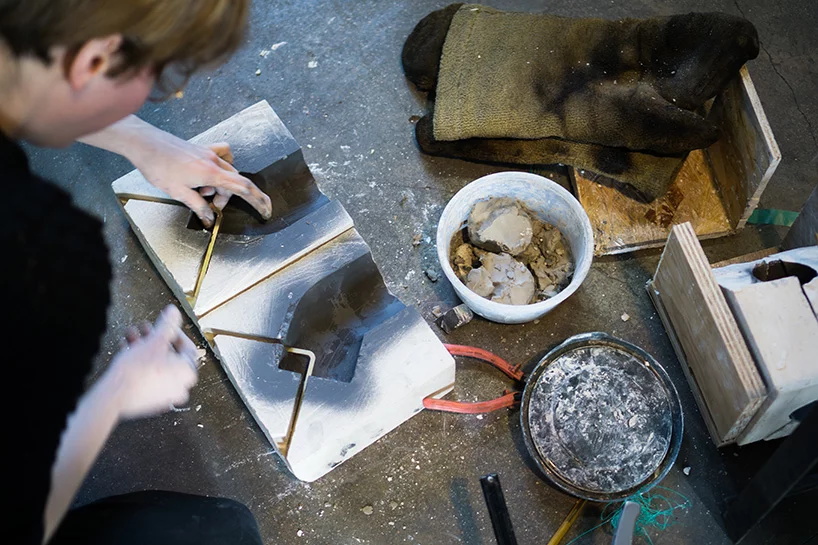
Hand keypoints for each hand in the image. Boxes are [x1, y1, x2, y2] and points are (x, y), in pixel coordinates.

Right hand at [103, 305, 198, 419]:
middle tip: (145, 329)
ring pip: (156, 365)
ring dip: (144, 348)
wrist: (115, 395)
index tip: (165, 326)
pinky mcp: (149, 400)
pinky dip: (140, 363)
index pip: (188, 348)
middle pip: (169, 355)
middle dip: (155, 339)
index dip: (175, 333)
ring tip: (132, 336)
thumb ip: (167, 324)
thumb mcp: (155, 340)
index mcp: (187, 373)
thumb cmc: (137, 372)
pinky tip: (127, 350)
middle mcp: (180, 386)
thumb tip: (174, 312)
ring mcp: (165, 395)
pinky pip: (148, 376)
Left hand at [129, 132, 272, 227]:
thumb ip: (198, 206)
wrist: (144, 143)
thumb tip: (209, 218)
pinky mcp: (202, 149)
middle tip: (211, 207)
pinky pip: (222, 156)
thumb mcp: (178, 192)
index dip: (259, 200)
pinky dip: (221, 166)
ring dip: (220, 186)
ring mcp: (209, 153)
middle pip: (234, 183)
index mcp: (211, 173)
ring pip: (227, 172)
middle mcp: (214, 161)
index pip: (244, 188)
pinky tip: (209, 173)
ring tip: (201, 191)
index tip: (266, 210)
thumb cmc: (158, 165)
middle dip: (226, 198)